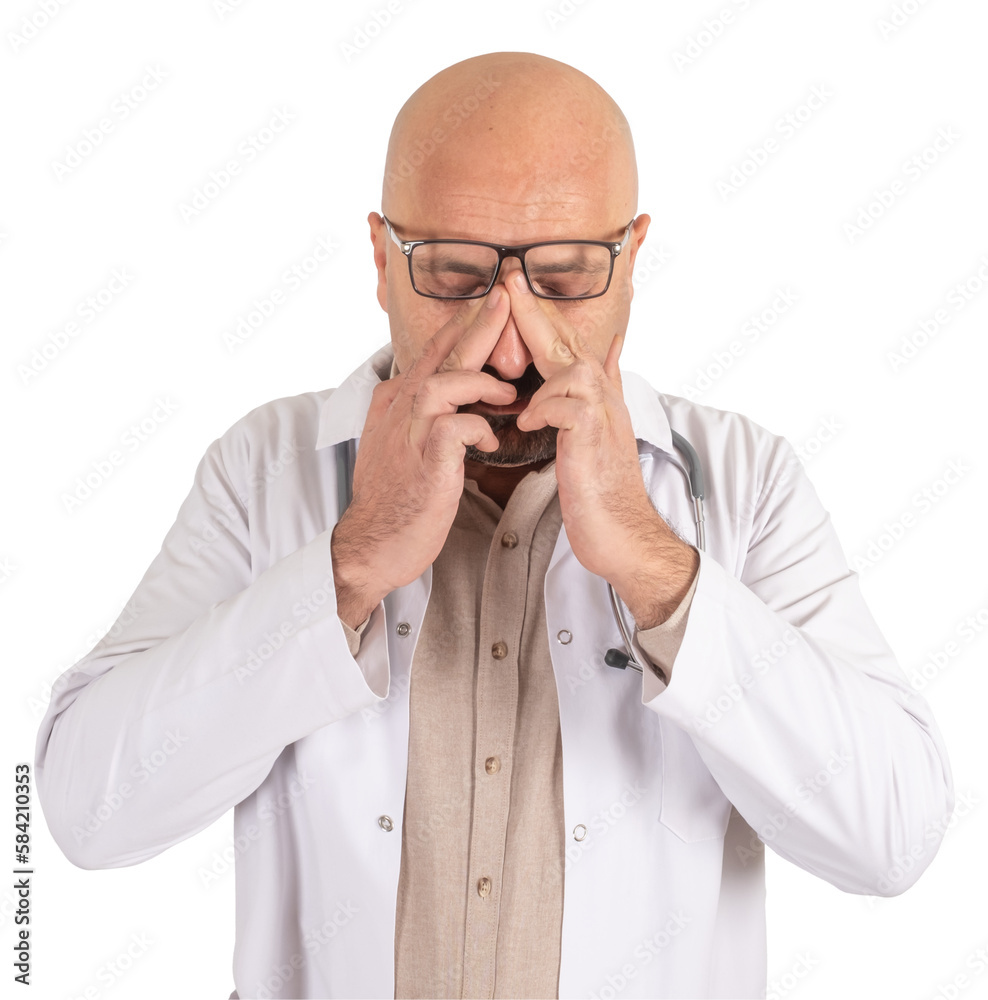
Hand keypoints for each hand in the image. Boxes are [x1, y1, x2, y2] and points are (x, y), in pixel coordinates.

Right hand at [331, 289, 513, 627]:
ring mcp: (409, 434)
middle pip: (440, 355)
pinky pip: (455, 428)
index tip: (490, 305)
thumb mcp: (398, 445)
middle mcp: (399, 410)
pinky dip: (478, 426)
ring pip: (443, 383)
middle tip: (505, 296)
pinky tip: (490, 436)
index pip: (432, 353)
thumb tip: (441, 396)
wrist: (372, 544)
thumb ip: (415, 414)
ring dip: (479, 380)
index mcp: (396, 402)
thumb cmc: (394, 499)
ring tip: (507, 388)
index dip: (461, 327)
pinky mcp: (424, 462)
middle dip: (476, 323)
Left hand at [505, 270, 696, 626]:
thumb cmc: (601, 488)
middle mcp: (603, 398)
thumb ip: (598, 390)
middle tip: (507, 280)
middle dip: (535, 311)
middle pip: (569, 342)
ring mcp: (603, 417)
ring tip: (506, 373)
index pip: (566, 343)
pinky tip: (527, 420)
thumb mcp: (597, 432)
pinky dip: (543, 408)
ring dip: (537, 367)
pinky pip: (567, 407)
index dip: (541, 314)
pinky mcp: (594, 440)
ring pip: (571, 367)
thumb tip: (609, 350)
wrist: (622, 533)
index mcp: (594, 395)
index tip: (512, 286)